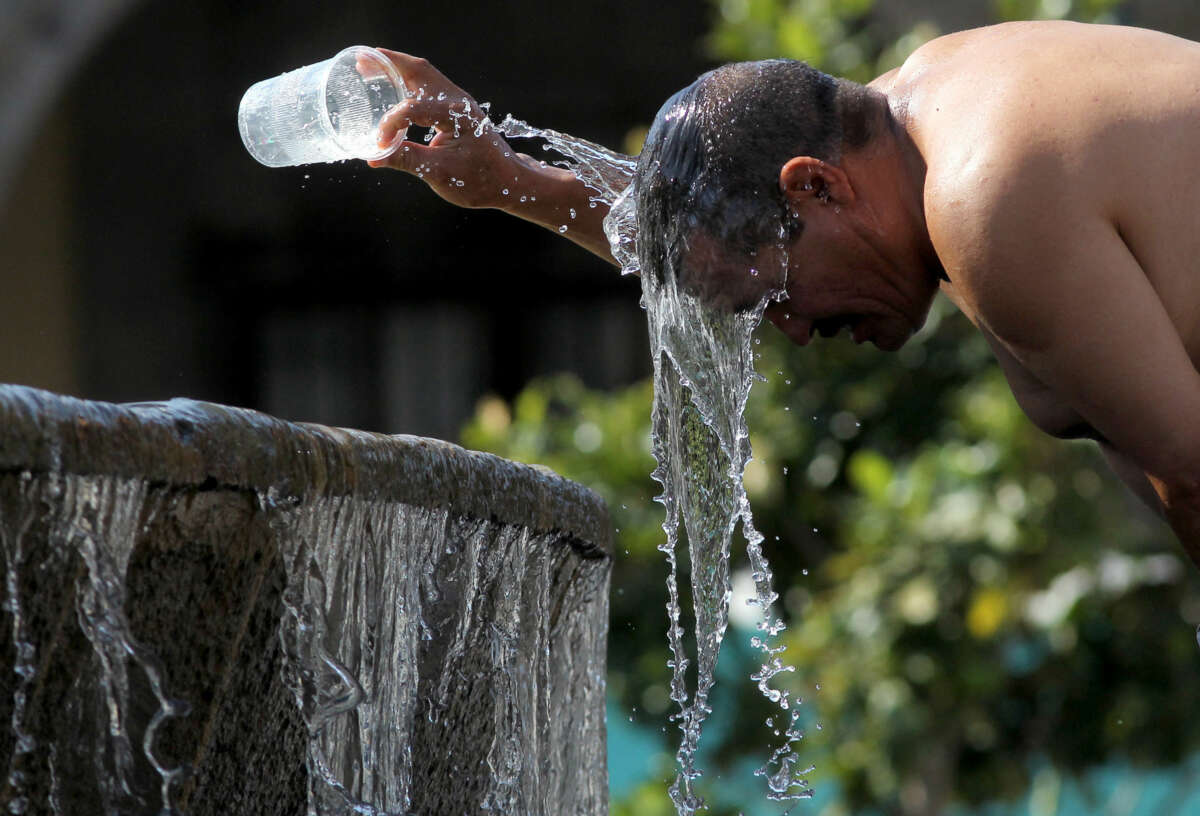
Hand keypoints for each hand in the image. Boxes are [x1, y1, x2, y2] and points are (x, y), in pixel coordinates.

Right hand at [366, 49, 521, 209]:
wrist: (509, 182)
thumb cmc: (480, 180)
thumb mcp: (440, 173)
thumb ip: (407, 160)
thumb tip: (374, 157)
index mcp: (456, 115)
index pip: (412, 108)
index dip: (391, 124)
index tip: (380, 145)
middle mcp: (459, 101)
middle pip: (419, 70)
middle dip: (388, 64)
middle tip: (361, 62)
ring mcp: (459, 102)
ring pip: (424, 74)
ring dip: (397, 69)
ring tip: (370, 67)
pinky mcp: (457, 109)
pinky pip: (429, 86)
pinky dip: (408, 81)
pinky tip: (393, 86)